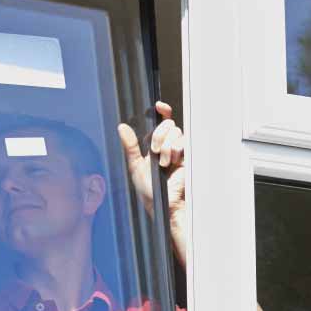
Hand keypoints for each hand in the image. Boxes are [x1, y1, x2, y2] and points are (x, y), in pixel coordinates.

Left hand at [119, 101, 188, 264]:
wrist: (163, 204)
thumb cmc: (150, 190)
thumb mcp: (135, 166)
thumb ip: (130, 146)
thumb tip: (122, 127)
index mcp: (155, 145)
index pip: (161, 122)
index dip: (162, 112)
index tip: (158, 106)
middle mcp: (168, 146)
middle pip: (167, 124)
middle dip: (158, 135)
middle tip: (153, 151)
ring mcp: (179, 151)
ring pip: (175, 132)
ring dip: (165, 146)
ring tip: (163, 162)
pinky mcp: (189, 157)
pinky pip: (183, 142)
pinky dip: (174, 150)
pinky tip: (171, 162)